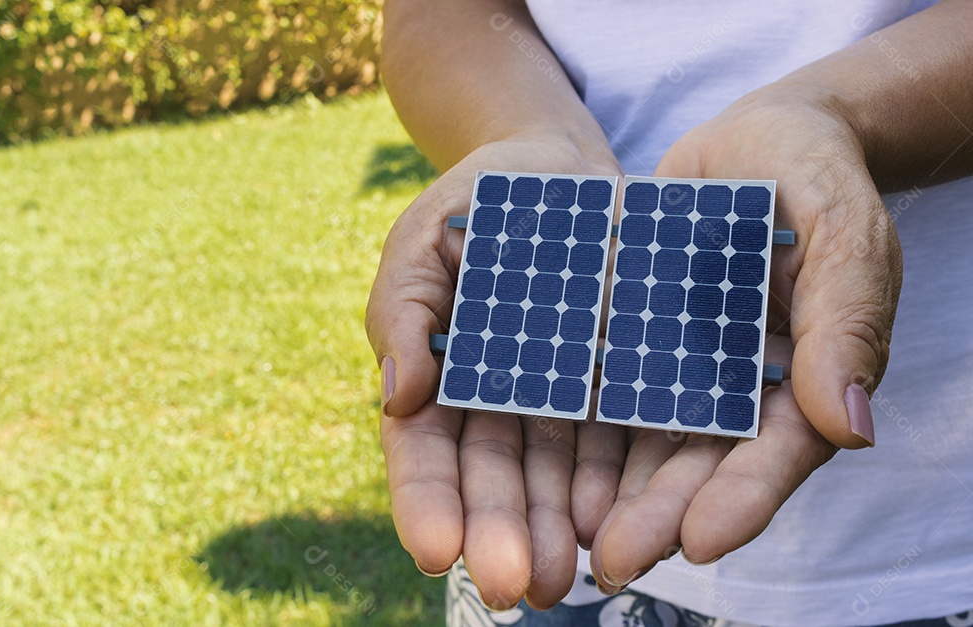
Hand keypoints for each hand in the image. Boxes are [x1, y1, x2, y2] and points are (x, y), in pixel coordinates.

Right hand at [367, 132, 624, 608]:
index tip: (435, 552)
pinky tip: (609, 521)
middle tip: (512, 587)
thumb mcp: (421, 242)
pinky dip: (610, 484)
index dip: (427, 502)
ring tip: (564, 577)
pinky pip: (614, 441)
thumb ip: (403, 312)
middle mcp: (496, 404)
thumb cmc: (473, 204)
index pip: (424, 453)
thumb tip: (399, 397)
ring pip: (552, 477)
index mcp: (438, 378)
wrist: (556, 169)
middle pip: (492, 481)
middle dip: (498, 535)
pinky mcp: (616, 383)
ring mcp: (557, 398)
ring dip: (553, 531)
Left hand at [589, 86, 901, 586]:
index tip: (699, 541)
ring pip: (646, 444)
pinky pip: (604, 391)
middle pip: (702, 465)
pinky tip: (542, 467)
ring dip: (612, 493)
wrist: (754, 142)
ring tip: (567, 535)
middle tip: (615, 561)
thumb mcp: (844, 232)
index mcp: (805, 379)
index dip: (743, 498)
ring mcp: (684, 369)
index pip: (779, 452)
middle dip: (659, 515)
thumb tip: (852, 426)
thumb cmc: (816, 177)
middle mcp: (740, 390)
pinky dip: (579, 429)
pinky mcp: (635, 343)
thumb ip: (848, 321)